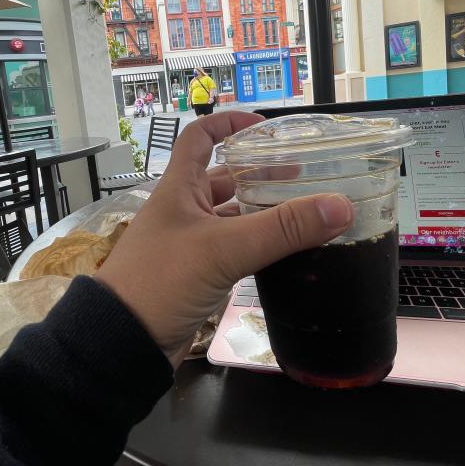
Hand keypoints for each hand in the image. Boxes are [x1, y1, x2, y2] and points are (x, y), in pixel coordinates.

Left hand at [95, 111, 353, 366]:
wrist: (123, 342)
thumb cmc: (161, 281)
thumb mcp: (223, 249)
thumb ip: (282, 229)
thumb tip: (341, 206)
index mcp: (179, 189)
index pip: (199, 138)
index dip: (229, 123)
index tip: (265, 126)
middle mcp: (183, 211)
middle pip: (226, 180)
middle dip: (262, 176)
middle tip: (305, 180)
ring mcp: (189, 245)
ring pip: (233, 219)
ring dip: (263, 215)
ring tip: (304, 216)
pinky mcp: (197, 276)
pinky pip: (234, 252)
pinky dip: (258, 248)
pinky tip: (285, 254)